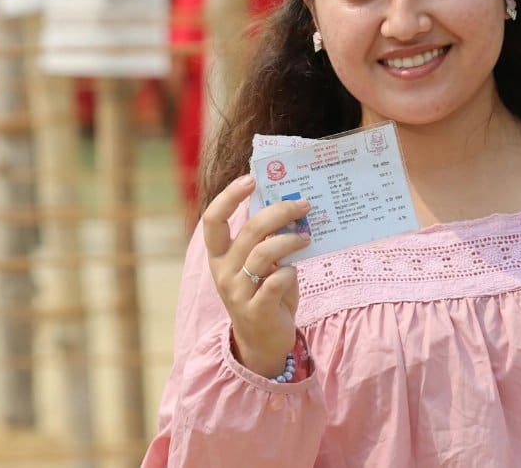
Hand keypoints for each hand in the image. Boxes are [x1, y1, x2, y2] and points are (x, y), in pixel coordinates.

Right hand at [202, 175, 312, 377]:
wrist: (263, 341)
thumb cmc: (265, 293)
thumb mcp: (261, 264)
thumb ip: (267, 240)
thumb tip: (291, 207)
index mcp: (220, 255)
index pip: (213, 219)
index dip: (229, 196)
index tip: (251, 179)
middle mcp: (223, 271)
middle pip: (250, 230)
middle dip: (280, 212)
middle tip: (304, 205)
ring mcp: (238, 291)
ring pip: (265, 253)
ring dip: (291, 240)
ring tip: (307, 237)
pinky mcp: (257, 309)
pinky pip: (277, 280)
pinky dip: (290, 272)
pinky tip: (295, 271)